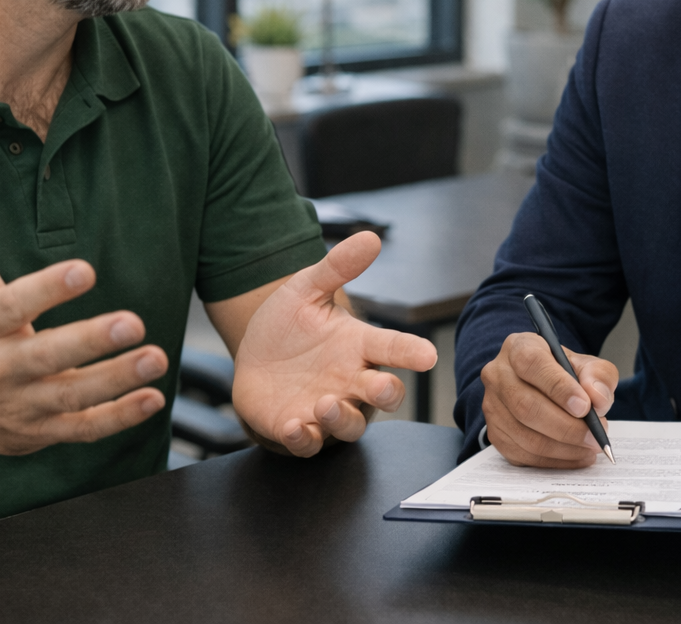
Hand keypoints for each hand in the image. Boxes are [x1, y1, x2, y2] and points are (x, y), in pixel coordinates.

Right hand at [0, 196, 169, 456]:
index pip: (14, 306)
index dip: (48, 289)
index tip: (84, 270)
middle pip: (47, 355)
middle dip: (91, 341)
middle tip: (134, 323)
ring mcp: (21, 405)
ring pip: (71, 396)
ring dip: (116, 380)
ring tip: (156, 358)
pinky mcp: (40, 433)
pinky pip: (83, 429)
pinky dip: (119, 418)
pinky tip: (153, 398)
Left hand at [230, 231, 436, 456]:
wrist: (252, 358)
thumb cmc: (289, 327)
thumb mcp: (306, 290)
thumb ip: (337, 267)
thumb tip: (370, 237)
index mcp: (358, 346)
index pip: (393, 348)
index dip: (411, 352)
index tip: (427, 355)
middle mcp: (350, 381)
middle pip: (384, 395)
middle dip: (386, 394)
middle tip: (380, 386)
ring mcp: (327, 409)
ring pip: (350, 426)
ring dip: (342, 418)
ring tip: (325, 403)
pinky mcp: (299, 428)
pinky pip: (309, 443)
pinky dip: (304, 438)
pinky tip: (293, 426)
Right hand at [480, 331, 618, 467]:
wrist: (543, 386)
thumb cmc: (563, 373)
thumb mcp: (587, 365)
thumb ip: (598, 375)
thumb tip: (597, 398)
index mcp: (518, 347)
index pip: (532, 364)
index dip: (558, 387)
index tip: (584, 406)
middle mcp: (498, 374)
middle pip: (525, 405)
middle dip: (566, 427)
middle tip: (595, 436)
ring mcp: (492, 406)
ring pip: (525, 435)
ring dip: (563, 447)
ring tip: (590, 446)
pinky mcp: (495, 433)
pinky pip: (523, 455)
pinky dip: (555, 460)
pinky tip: (577, 455)